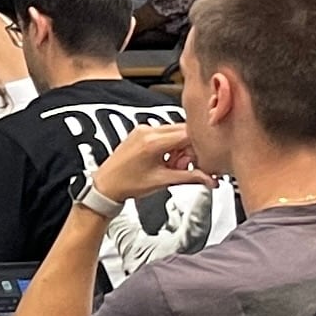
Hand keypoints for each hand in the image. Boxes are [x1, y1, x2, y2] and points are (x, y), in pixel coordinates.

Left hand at [84, 117, 198, 205]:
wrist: (105, 185)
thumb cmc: (126, 184)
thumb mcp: (162, 181)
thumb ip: (190, 177)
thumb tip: (210, 179)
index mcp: (153, 141)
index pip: (189, 134)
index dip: (199, 148)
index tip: (201, 161)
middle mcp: (147, 131)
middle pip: (184, 131)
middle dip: (190, 149)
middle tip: (186, 166)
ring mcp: (142, 130)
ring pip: (175, 131)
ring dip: (180, 148)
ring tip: (172, 165)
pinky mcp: (140, 132)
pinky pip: (164, 133)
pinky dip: (170, 145)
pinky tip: (165, 160)